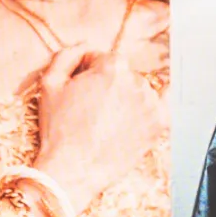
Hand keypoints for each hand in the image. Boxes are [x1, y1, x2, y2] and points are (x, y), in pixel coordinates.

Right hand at [32, 43, 158, 208]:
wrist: (73, 170)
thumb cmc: (59, 129)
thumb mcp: (50, 83)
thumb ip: (68, 55)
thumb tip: (85, 46)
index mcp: (113, 66)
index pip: (102, 58)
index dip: (87, 72)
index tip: (79, 89)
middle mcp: (137, 81)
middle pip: (122, 74)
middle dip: (108, 85)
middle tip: (91, 108)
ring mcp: (151, 103)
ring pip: (138, 90)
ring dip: (126, 98)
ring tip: (107, 121)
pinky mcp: (159, 124)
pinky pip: (165, 104)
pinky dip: (158, 101)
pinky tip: (151, 102)